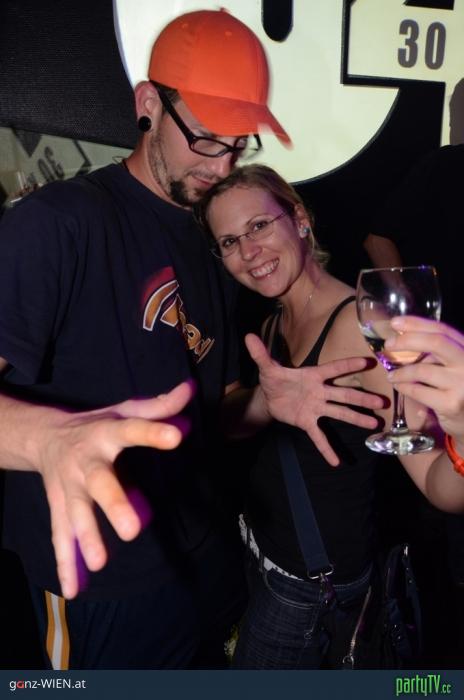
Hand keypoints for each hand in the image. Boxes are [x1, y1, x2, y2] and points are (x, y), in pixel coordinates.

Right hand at [38, 381, 192, 598]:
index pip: (131, 430)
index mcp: (105, 432)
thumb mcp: (124, 409)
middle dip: (113, 505)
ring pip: (75, 515)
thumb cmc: (96, 424)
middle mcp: (85, 462)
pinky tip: (75, 590)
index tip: (177, 436)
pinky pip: (60, 537)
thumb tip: (191, 390)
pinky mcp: (59, 509)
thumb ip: (158, 406)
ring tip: (99, 563)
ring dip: (85, 539)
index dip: (153, 433)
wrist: (43, 437)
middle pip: (99, 483)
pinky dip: (65, 564)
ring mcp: (69, 488)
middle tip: (134, 528)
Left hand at [245, 334, 382, 465]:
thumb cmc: (275, 378)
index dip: (348, 366)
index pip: (333, 369)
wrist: (269, 397)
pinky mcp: (307, 422)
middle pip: (343, 394)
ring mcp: (316, 408)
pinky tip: (336, 461)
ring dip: (356, 418)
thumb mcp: (266, 367)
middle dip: (361, 398)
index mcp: (312, 375)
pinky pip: (319, 436)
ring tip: (374, 424)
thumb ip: (260, 353)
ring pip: (339, 413)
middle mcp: (319, 391)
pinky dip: (326, 449)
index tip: (367, 362)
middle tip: (381, 402)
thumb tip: (248, 336)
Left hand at [386, 316, 463, 440]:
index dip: (417, 323)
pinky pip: (418, 390)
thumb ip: (437, 352)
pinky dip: (404, 386)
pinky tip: (398, 385)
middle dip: (407, 340)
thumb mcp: (453, 366)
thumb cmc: (457, 389)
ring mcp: (462, 385)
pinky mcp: (451, 404)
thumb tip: (403, 336)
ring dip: (400, 371)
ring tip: (391, 375)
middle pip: (436, 342)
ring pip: (422, 369)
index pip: (443, 329)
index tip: (395, 322)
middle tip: (388, 344)